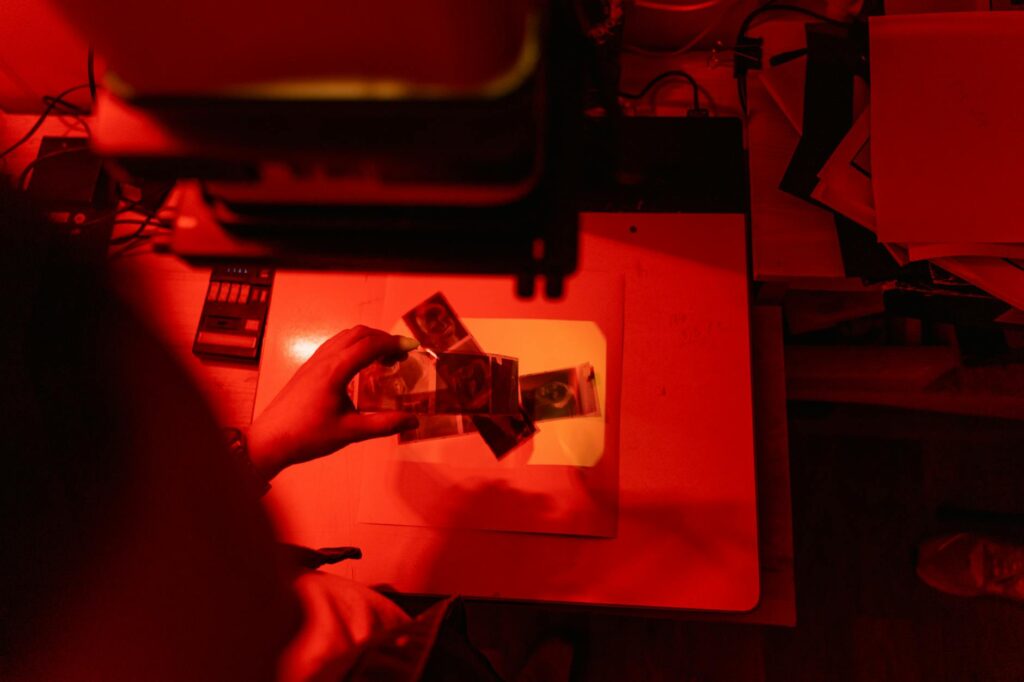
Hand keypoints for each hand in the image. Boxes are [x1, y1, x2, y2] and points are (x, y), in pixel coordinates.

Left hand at [247, 326, 420, 479]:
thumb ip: (384, 424)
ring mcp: (313, 362)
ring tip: (383, 358)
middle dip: (383, 338)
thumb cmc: (308, 437)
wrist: (270, 441)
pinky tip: (359, 366)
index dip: (394, 343)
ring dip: (367, 340)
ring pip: (345, 337)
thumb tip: (413, 420)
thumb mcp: (351, 432)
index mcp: (335, 370)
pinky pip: (334, 345)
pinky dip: (353, 346)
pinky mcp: (307, 368)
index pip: (370, 345)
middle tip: (401, 354)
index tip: (412, 348)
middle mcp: (324, 359)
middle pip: (358, 333)